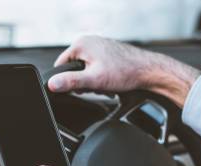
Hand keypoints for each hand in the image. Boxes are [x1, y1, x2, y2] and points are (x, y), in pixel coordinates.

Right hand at [48, 35, 200, 107]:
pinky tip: (112, 82)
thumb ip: (71, 82)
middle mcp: (89, 42)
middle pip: (74, 69)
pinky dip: (102, 79)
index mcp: (81, 44)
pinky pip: (96, 70)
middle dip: (83, 82)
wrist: (148, 71)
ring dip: (94, 82)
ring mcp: (99, 47)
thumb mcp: (94, 80)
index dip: (68, 82)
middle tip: (98, 86)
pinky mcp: (107, 55)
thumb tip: (52, 84)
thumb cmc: (126, 72)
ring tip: (107, 83)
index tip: (82, 88)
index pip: (60, 66)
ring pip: (86, 71)